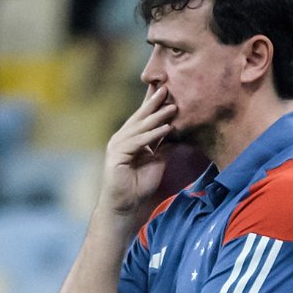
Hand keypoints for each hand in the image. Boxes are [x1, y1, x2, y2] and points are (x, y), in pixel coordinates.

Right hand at [99, 85, 176, 215]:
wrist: (124, 205)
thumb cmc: (138, 186)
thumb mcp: (157, 162)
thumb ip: (164, 147)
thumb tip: (176, 133)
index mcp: (131, 138)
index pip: (143, 118)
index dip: (153, 104)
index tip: (166, 89)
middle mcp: (122, 138)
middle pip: (140, 117)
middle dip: (153, 102)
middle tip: (167, 87)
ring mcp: (118, 145)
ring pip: (140, 128)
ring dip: (157, 117)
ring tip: (173, 108)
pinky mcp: (116, 155)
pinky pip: (138, 142)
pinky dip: (153, 135)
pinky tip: (166, 128)